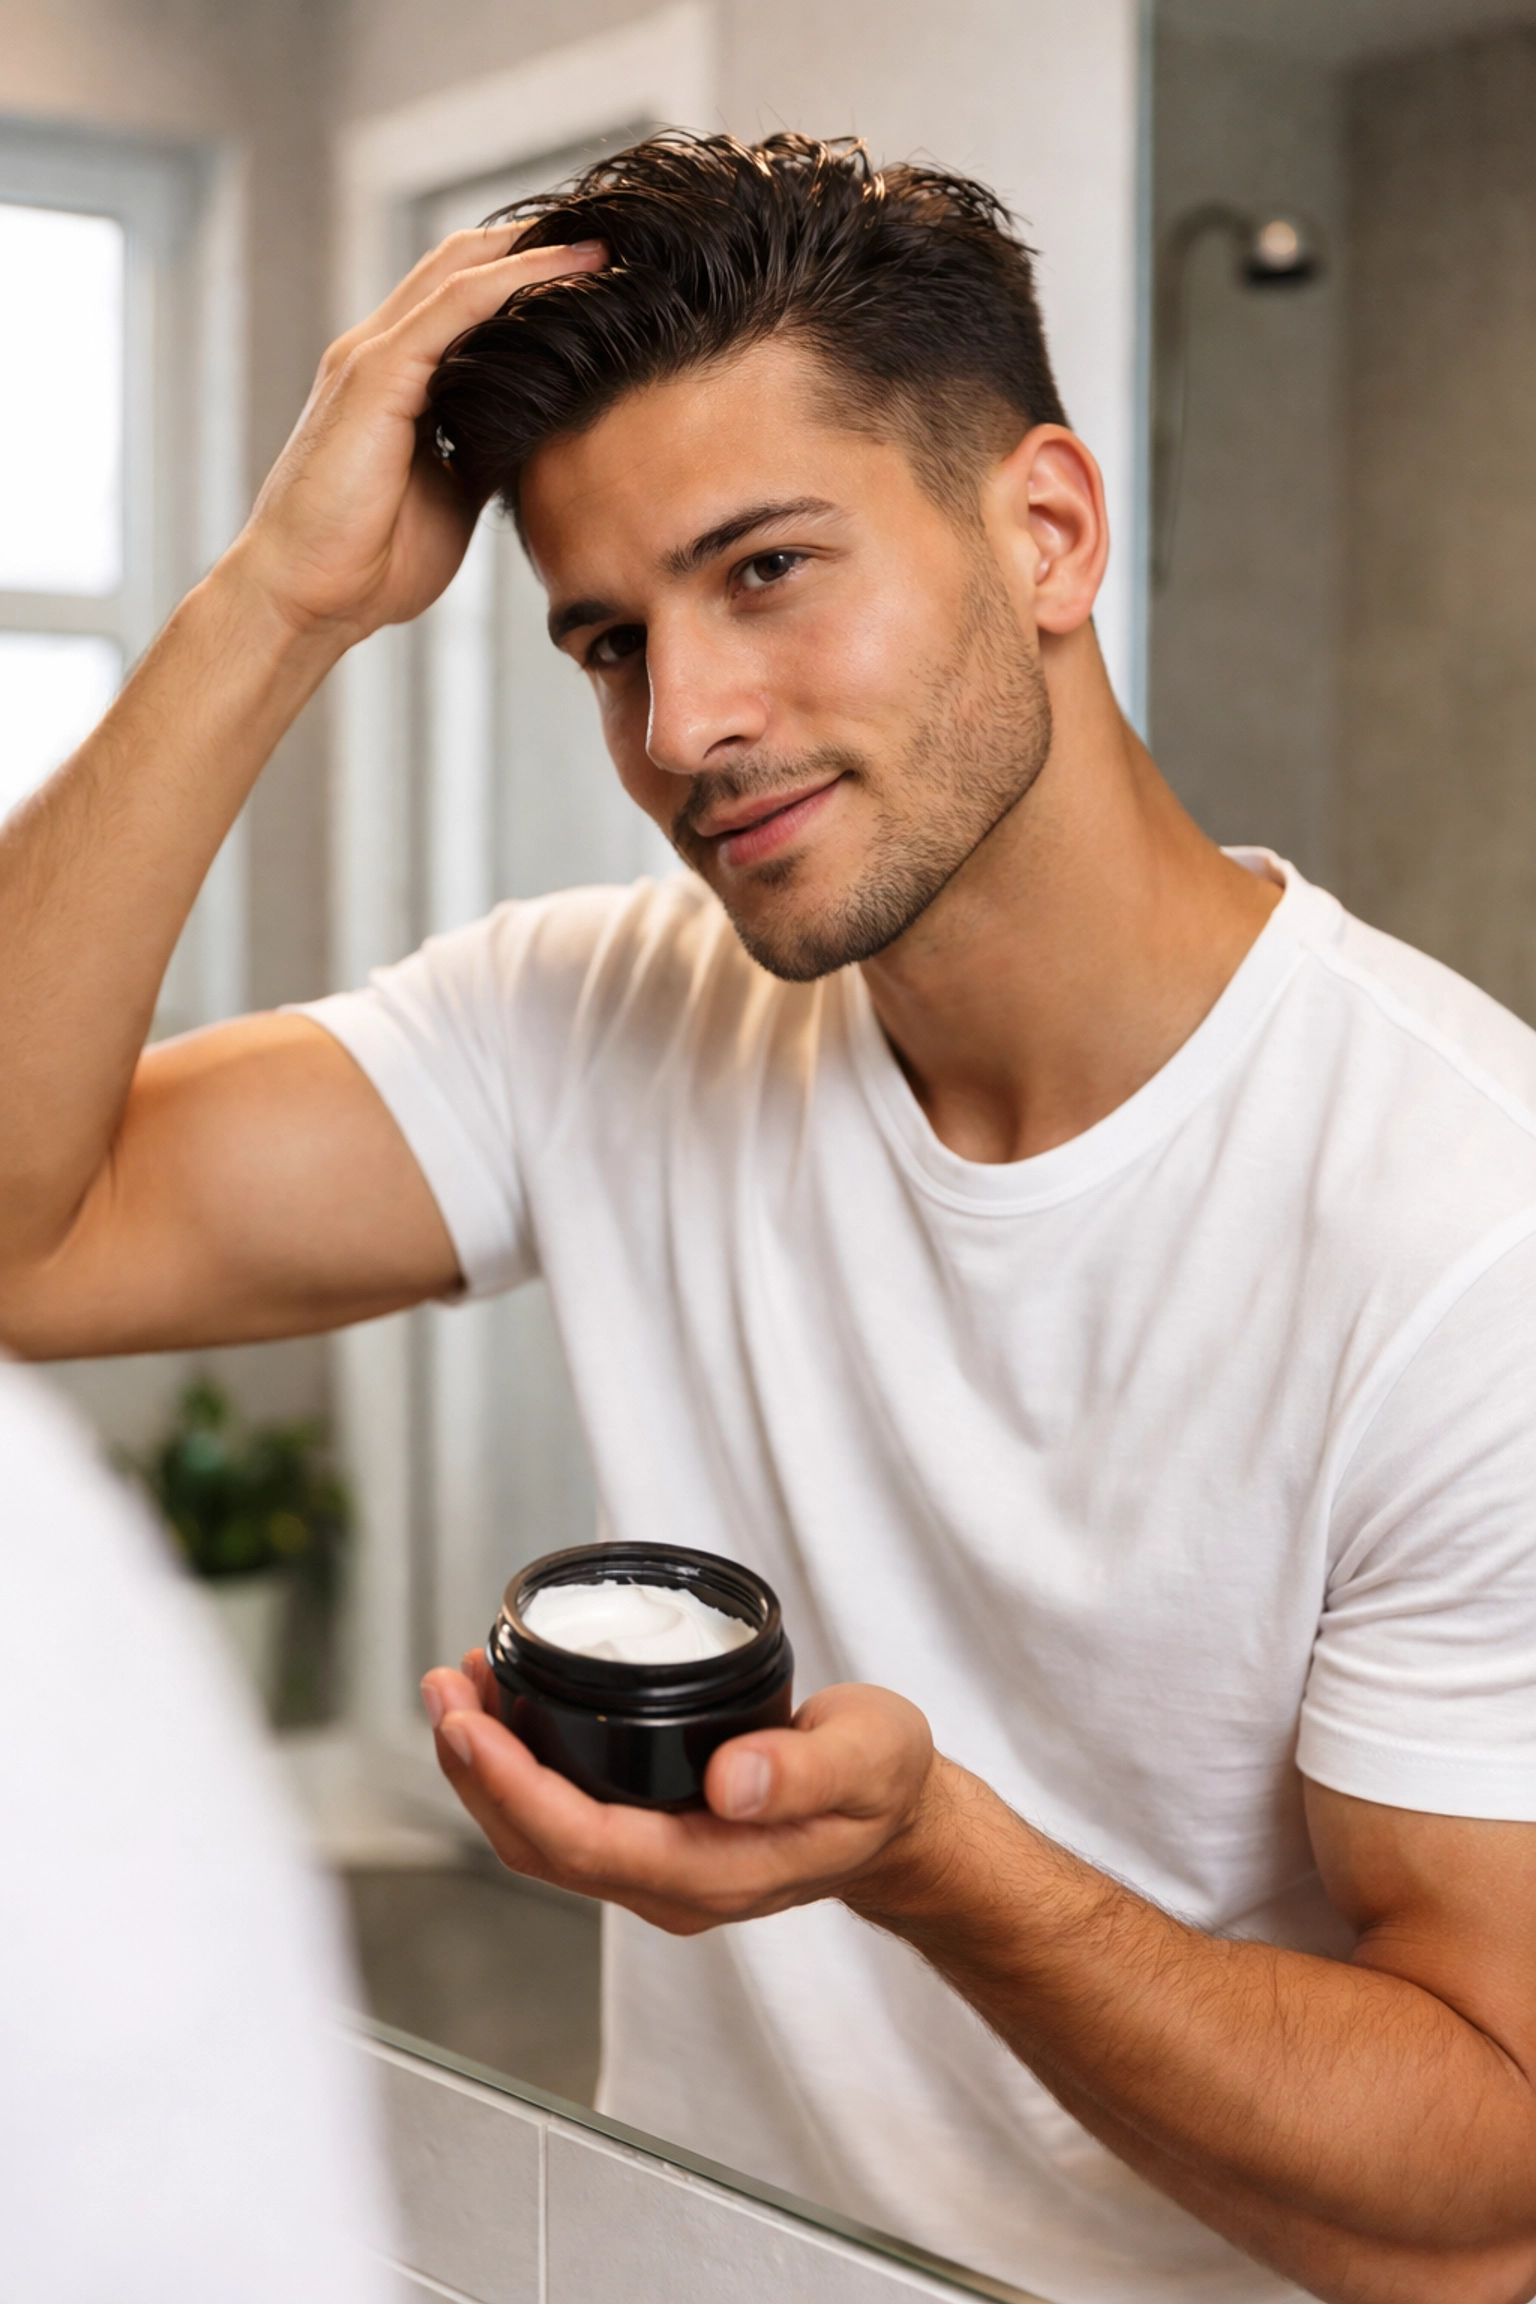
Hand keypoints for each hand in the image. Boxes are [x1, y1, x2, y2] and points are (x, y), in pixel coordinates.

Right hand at [228, 228, 605, 644]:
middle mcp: (381, 353)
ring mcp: (373, 357)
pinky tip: (570, 270)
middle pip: (466, 264)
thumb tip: (538, 441)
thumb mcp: (453, 499)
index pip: (467, 300)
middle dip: (540, 242)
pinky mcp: (376, 376)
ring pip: (463, 271)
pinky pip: (454, 307)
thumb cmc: (371, 562)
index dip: (530, 276)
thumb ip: (485, 455)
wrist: (308, 599)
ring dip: (538, 248)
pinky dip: (515, 281)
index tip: (603, 273)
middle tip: (616, 233)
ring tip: (608, 238)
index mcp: (398, 380)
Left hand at [420, 1651, 945, 1934]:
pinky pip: (562, 1820)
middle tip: (444, 1687)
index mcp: (715, 1874)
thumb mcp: (868, 1760)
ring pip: (541, 1837)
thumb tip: (732, 1780)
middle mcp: (672, 1886)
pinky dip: (518, 1768)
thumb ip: (806, 1772)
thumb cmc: (883, 1787)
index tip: (468, 1724)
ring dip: (486, 1767)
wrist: (897, 1820)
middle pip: (541, 1846)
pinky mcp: (649, 1844)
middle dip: (476, 1770)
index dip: (514, 1786)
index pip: (584, 1842)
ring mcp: (656, 1873)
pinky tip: (505, 1713)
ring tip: (459, 1686)